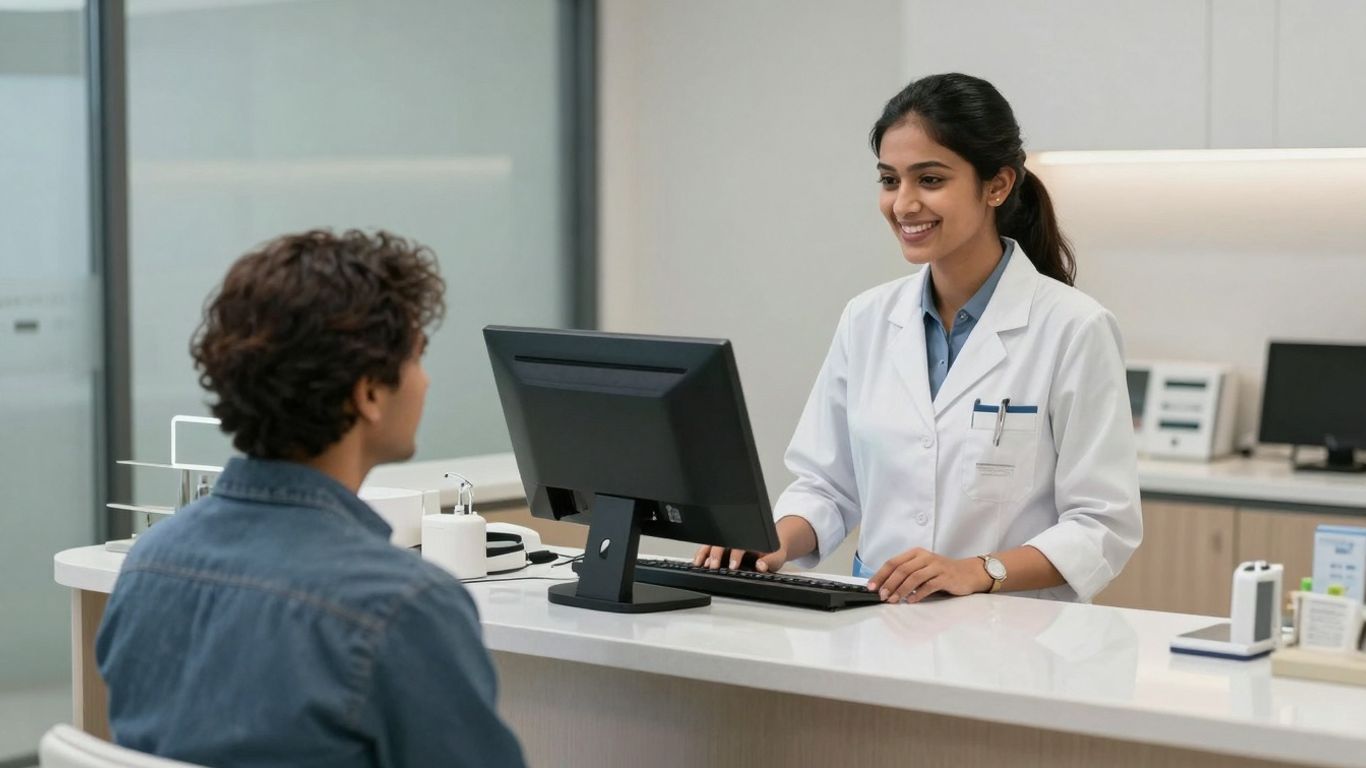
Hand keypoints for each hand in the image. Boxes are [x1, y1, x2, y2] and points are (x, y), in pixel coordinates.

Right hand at [692, 542, 787, 572]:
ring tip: (699, 564)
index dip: (735, 555)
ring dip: (704, 553)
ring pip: (711, 544)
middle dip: (716, 555)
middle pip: (721, 543)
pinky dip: (700, 555)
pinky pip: (707, 549)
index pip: (739, 546)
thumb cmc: (773, 552)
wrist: (771, 546)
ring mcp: (726, 543)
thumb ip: (770, 562)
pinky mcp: (720, 549)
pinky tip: (697, 563)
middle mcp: (736, 539)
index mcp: (748, 539)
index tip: (733, 566)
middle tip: (713, 566)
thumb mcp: (776, 557)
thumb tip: (761, 566)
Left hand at [867, 548, 991, 603]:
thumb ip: (906, 574)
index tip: (871, 587)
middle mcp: (924, 557)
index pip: (893, 562)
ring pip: (913, 577)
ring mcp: (936, 566)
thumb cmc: (941, 573)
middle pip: (901, 569)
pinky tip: (911, 601)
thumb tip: (885, 587)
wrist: (968, 573)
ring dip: (901, 590)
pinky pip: (928, 585)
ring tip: (893, 600)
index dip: (880, 575)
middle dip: (889, 583)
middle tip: (882, 595)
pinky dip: (918, 594)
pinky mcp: (945, 577)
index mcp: (915, 553)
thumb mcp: (922, 569)